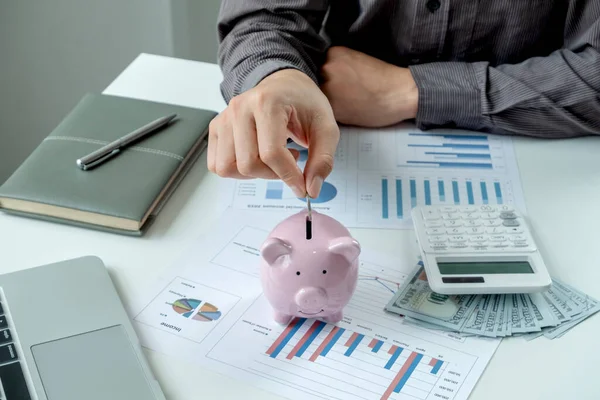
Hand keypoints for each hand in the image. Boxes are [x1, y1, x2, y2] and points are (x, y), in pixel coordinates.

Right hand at [207, 69, 338, 197]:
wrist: (285, 85)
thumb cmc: (305, 104)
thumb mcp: (326, 128)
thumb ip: (323, 160)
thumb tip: (311, 190)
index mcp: (267, 102)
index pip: (271, 153)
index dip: (288, 176)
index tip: (302, 187)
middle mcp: (240, 108)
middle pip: (248, 164)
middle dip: (272, 175)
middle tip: (289, 163)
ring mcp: (224, 118)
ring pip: (228, 168)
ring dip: (253, 174)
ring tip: (272, 159)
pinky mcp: (216, 128)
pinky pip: (216, 165)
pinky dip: (236, 171)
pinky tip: (256, 158)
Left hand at [320, 46, 417, 126]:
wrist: (399, 93)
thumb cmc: (384, 79)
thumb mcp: (357, 60)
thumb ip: (338, 65)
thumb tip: (323, 77)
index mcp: (333, 53)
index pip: (318, 66)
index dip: (328, 76)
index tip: (339, 81)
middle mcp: (327, 68)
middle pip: (316, 81)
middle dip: (327, 87)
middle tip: (345, 93)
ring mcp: (328, 87)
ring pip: (319, 97)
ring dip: (329, 101)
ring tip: (348, 102)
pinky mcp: (332, 107)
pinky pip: (326, 111)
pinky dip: (334, 112)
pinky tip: (350, 110)